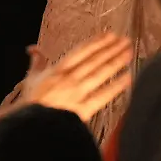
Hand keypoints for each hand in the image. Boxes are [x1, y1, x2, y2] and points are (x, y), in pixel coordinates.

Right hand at [18, 33, 132, 124]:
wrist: (32, 125)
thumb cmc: (31, 102)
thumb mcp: (31, 78)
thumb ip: (36, 61)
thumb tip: (33, 48)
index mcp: (58, 70)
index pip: (82, 51)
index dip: (97, 42)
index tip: (110, 35)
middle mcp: (70, 78)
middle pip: (95, 60)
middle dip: (111, 49)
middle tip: (126, 40)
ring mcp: (78, 93)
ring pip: (100, 73)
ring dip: (116, 62)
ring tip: (128, 53)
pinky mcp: (83, 109)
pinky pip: (103, 96)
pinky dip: (116, 87)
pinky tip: (128, 78)